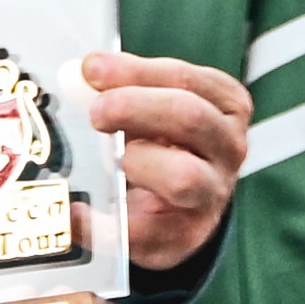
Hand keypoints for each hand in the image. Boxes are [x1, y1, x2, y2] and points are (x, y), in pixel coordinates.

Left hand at [82, 49, 252, 280]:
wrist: (180, 207)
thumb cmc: (164, 143)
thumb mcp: (153, 106)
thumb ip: (120, 86)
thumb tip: (82, 73)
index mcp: (224, 106)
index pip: (187, 80)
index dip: (137, 72)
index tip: (92, 68)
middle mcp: (227, 148)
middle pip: (190, 118)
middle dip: (135, 107)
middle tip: (96, 112)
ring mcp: (210, 194)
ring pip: (183, 176)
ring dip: (139, 162)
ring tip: (115, 160)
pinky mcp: (183, 234)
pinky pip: (143, 231)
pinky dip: (103, 223)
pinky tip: (77, 212)